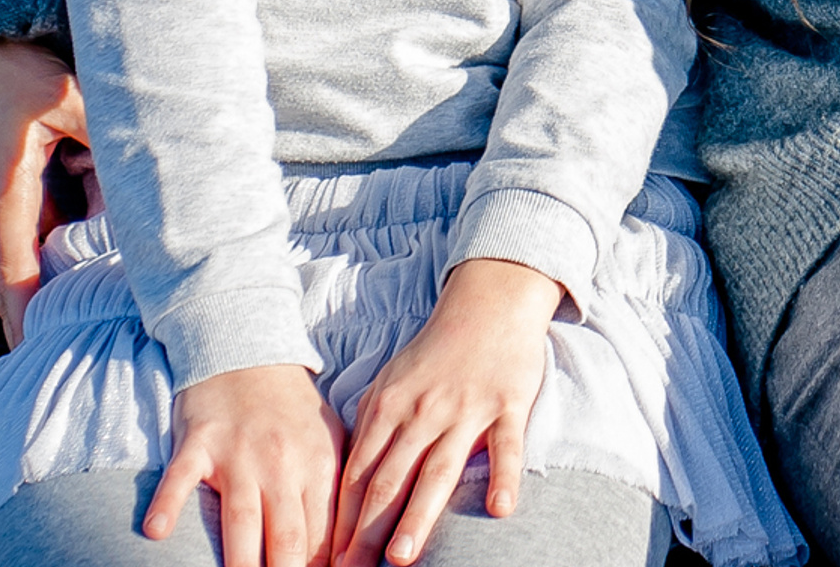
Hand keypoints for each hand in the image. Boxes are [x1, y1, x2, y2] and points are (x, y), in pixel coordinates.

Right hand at [0, 40, 90, 346]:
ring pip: (30, 238)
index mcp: (4, 193)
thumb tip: (143, 160)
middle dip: (46, 303)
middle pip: (23, 268)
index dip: (29, 317)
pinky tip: (91, 219)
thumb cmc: (2, 66)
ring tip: (97, 289)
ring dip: (57, 259)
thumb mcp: (62, 94)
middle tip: (79, 335)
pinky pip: (30, 211)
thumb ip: (102, 129)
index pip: (16, 274)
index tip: (37, 355)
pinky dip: (56, 223)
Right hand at [148, 366, 344, 566]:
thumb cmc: (289, 407)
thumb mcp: (325, 441)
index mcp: (317, 465)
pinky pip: (180, 477)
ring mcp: (238, 452)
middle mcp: (281, 463)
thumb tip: (342, 554)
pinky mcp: (199, 441)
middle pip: (286, 538)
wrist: (248, 347)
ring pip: (241, 520)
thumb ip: (331, 495)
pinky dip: (168, 503)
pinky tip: (157, 531)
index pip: (323, 537)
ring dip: (240, 564)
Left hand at [330, 258, 564, 566]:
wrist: (489, 299)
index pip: (359, 475)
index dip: (343, 521)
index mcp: (389, 406)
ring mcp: (466, 409)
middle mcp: (423, 412)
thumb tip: (346, 486)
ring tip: (401, 559)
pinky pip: (506, 446)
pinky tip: (499, 509)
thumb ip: (370, 429)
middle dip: (368, 532)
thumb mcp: (391, 381)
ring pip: (438, 471)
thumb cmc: (436, 349)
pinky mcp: (508, 404)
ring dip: (418, 517)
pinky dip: (504, 476)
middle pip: (390, 481)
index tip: (331, 561)